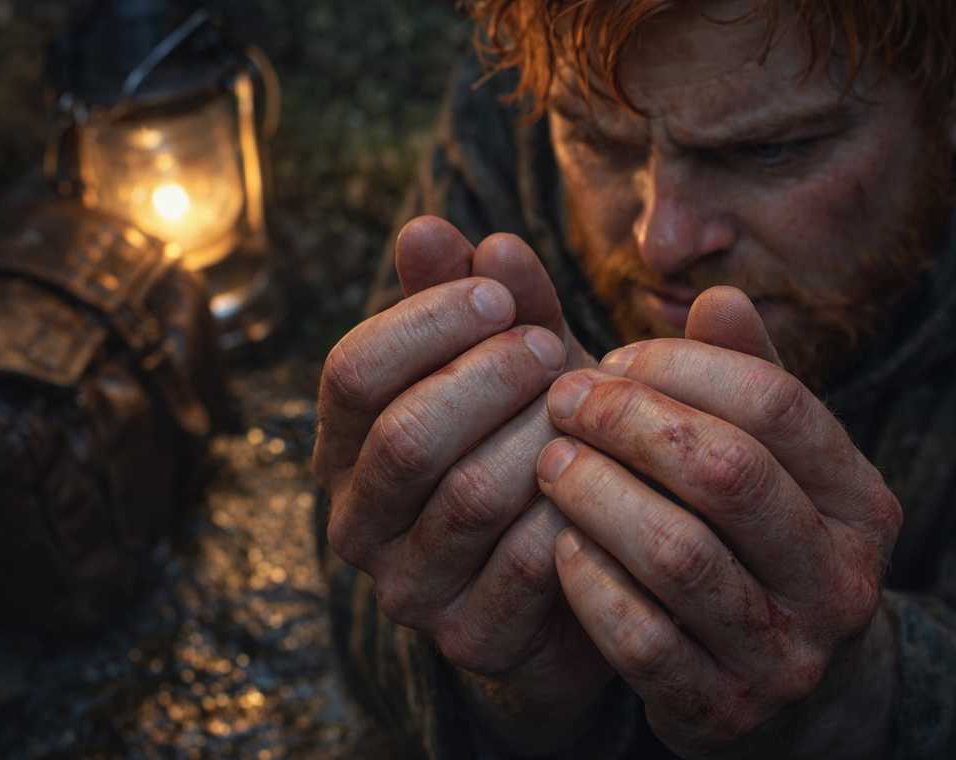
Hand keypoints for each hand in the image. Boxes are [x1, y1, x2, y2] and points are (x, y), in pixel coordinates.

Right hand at [315, 217, 612, 752]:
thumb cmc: (538, 440)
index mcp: (346, 446)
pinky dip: (573, 504)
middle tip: (553, 349)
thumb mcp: (509, 361)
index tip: (501, 292)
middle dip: (490, 376)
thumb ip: (472, 300)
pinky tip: (608, 472)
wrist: (582, 561)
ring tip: (587, 404)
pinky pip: (527, 560)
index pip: (351, 371)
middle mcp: (358, 521)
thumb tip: (428, 226)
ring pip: (467, 495)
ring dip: (539, 435)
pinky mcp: (473, 638)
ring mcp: (410, 589)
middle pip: (405, 435)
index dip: (427, 319)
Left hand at [537, 287, 903, 758]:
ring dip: (597, 495)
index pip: (775, 403)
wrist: (790, 691)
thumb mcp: (773, 463)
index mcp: (861, 500)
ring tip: (549, 460)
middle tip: (564, 399)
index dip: (681, 367)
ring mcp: (787, 654)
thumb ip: (748, 380)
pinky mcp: (724, 710)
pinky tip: (557, 541)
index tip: (612, 358)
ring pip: (679, 556)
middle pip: (726, 472)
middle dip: (630, 422)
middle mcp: (841, 578)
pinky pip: (642, 640)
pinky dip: (589, 583)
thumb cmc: (761, 543)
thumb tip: (718, 292)